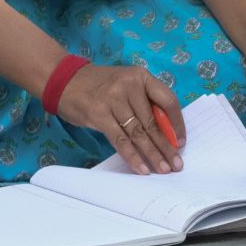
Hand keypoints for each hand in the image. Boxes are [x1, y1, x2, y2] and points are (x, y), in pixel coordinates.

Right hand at [58, 63, 185, 173]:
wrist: (64, 80)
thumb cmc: (99, 85)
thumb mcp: (126, 84)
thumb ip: (144, 102)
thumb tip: (165, 132)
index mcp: (141, 76)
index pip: (168, 101)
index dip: (177, 124)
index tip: (181, 142)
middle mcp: (130, 85)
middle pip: (154, 121)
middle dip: (166, 146)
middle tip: (176, 164)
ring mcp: (114, 99)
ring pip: (139, 133)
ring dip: (153, 154)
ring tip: (163, 169)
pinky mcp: (99, 114)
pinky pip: (121, 140)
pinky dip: (133, 156)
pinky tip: (142, 168)